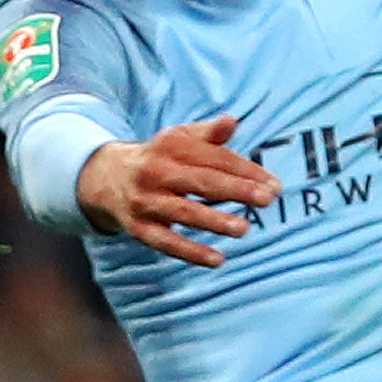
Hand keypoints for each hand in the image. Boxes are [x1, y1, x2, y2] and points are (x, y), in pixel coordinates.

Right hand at [74, 116, 280, 267]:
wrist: (107, 178)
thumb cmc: (159, 158)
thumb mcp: (179, 139)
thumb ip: (209, 134)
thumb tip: (232, 121)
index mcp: (171, 146)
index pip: (215, 158)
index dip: (246, 171)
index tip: (273, 184)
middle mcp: (156, 172)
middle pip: (201, 182)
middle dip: (236, 190)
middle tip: (267, 200)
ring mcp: (146, 201)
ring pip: (183, 212)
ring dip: (214, 221)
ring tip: (243, 229)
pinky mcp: (138, 228)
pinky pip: (166, 242)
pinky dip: (190, 252)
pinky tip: (217, 260)